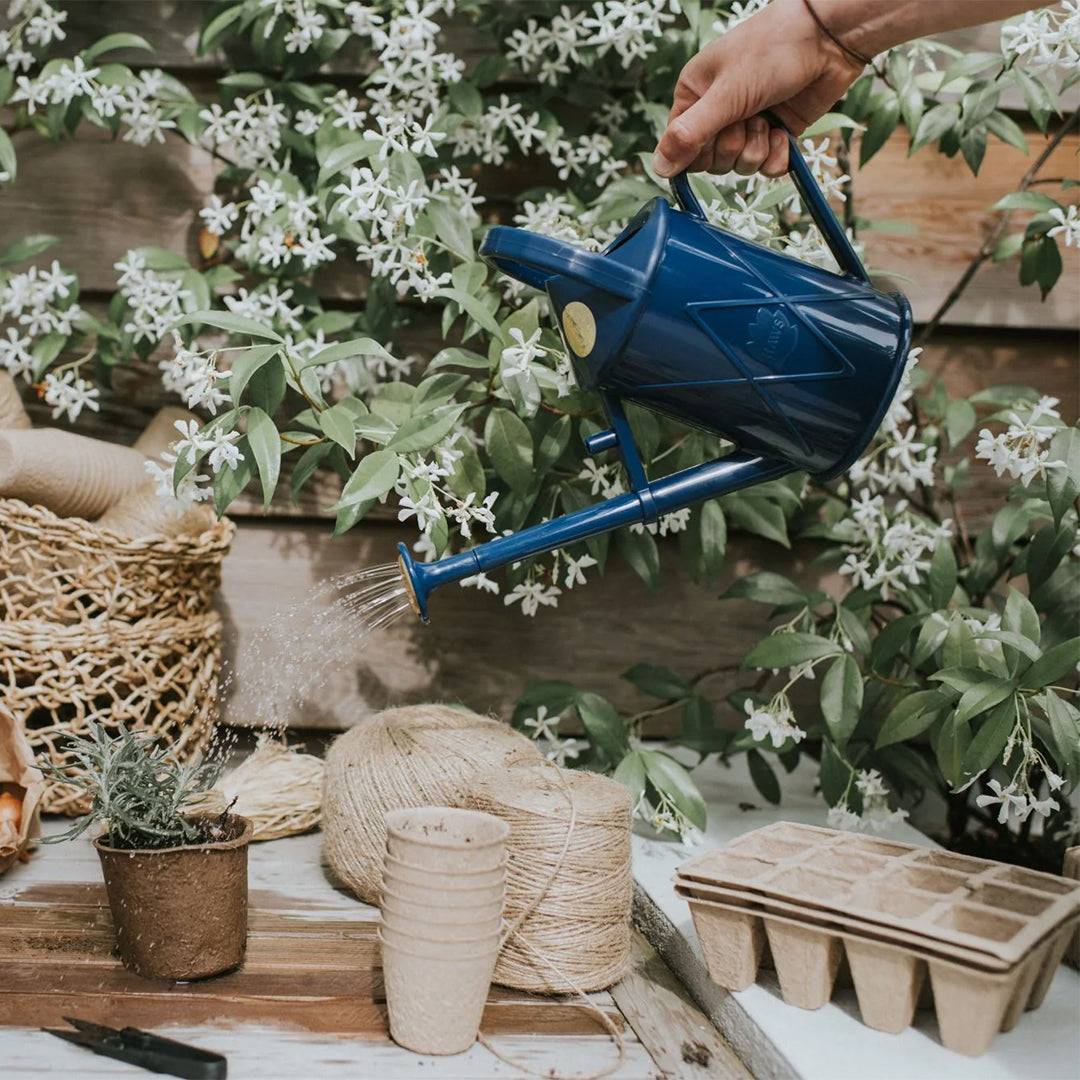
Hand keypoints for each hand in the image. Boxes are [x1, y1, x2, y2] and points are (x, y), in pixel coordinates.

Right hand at [652, 0, 864, 178]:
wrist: (827, 39)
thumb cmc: (771, 50)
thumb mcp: (725, 94)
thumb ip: (689, 134)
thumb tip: (658, 168)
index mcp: (695, 97)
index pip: (681, 149)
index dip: (698, 152)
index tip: (716, 132)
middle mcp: (717, 113)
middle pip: (711, 163)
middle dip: (732, 147)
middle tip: (748, 117)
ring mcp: (747, 125)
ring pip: (739, 167)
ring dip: (756, 148)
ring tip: (768, 118)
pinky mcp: (774, 134)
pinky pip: (766, 168)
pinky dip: (777, 156)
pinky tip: (783, 133)